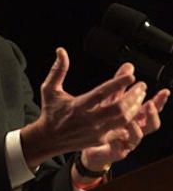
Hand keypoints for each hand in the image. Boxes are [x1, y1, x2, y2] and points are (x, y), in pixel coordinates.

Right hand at [20, 47, 161, 169]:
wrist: (49, 139)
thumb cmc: (50, 112)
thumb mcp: (49, 89)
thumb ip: (58, 70)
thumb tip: (61, 51)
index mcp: (78, 106)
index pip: (102, 93)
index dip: (118, 83)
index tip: (130, 75)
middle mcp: (89, 119)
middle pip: (118, 108)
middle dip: (133, 96)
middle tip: (141, 86)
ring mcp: (96, 131)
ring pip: (122, 119)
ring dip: (134, 107)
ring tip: (140, 97)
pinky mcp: (100, 139)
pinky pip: (120, 130)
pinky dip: (129, 121)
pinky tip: (133, 112)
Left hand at [81, 69, 169, 169]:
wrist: (91, 146)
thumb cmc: (104, 122)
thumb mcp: (111, 100)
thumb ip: (120, 84)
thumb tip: (129, 66)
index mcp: (135, 116)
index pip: (152, 107)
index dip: (160, 101)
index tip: (165, 92)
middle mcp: (134, 129)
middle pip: (151, 124)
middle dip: (152, 114)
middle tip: (150, 105)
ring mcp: (126, 142)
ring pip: (137, 138)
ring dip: (136, 129)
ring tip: (130, 121)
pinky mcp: (114, 152)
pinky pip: (119, 150)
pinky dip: (117, 144)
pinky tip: (113, 138)